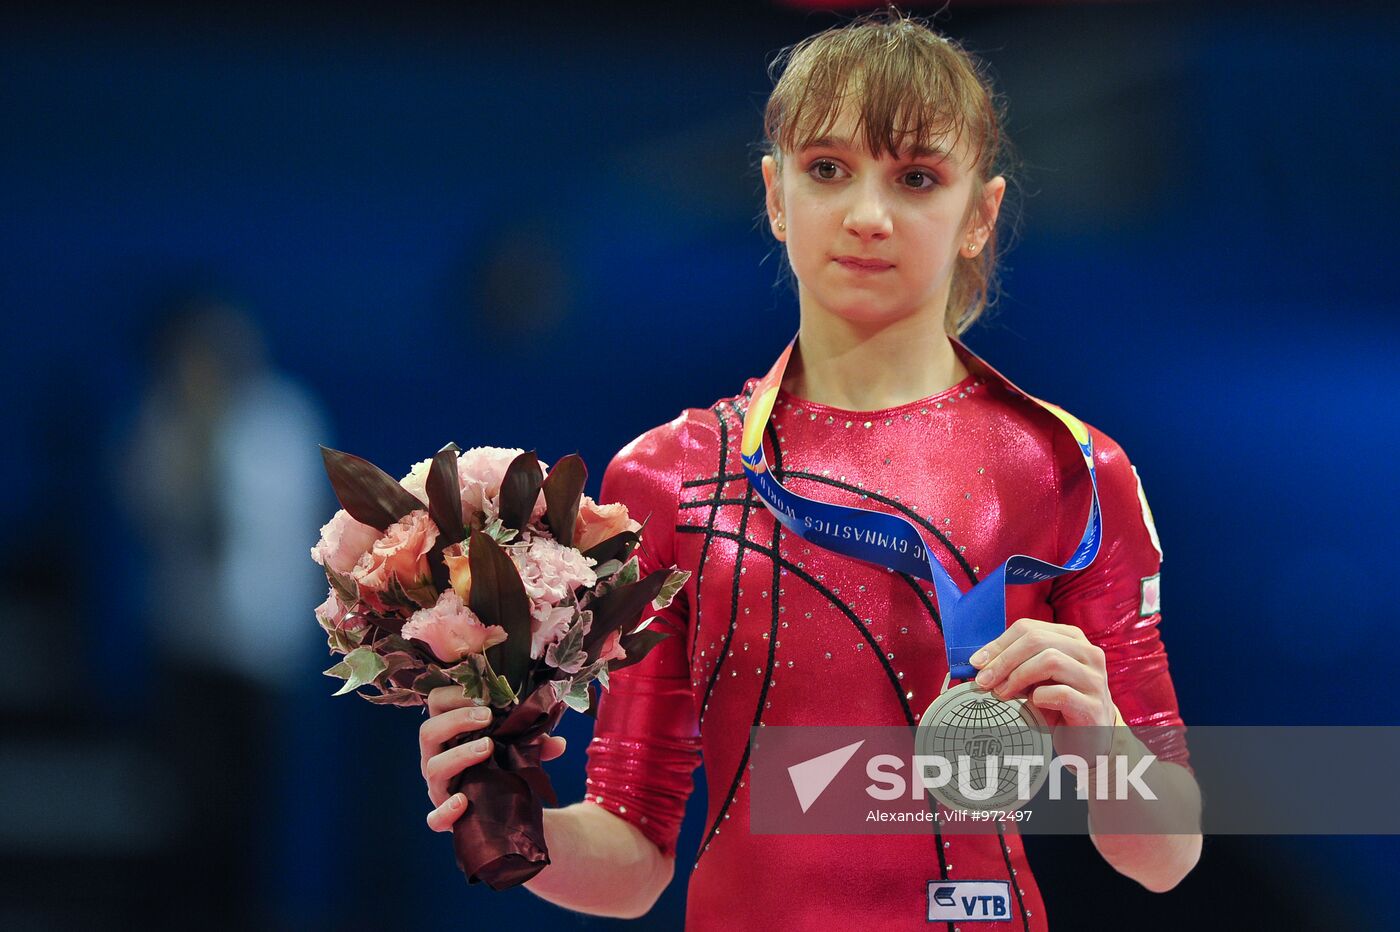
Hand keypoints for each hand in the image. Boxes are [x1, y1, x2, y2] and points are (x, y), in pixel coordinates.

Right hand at [419, 686, 567, 832]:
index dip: (455, 695)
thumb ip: (536, 742)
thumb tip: (559, 743)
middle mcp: (438, 757)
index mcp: (450, 733)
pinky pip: (435, 818)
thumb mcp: (519, 748)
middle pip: (428, 732)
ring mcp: (438, 788)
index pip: (437, 703)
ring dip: (459, 755)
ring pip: (433, 768)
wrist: (505, 811)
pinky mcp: (444, 818)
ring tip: (488, 747)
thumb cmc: (504, 766)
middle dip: (457, 720)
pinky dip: (446, 810)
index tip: (485, 695)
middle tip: (488, 717)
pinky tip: (463, 801)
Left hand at [968, 617, 1118, 758]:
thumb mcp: (1036, 680)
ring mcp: (1094, 679)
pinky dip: (1039, 698)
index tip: (977, 663)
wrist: (1092, 739)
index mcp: (1071, 639)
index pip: (1028, 628)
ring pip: (1050, 660)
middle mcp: (1088, 653)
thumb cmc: (1059, 706)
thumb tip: (980, 663)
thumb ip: (1015, 666)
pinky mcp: (1095, 706)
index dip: (998, 644)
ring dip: (1017, 676)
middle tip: (984, 681)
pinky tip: (1033, 705)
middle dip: (1003, 660)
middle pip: (1036, 640)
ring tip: (1002, 693)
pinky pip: (1060, 693)